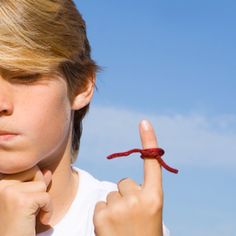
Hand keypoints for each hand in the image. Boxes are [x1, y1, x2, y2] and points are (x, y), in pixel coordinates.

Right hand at [0, 166, 51, 235]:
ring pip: (42, 184)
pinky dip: (48, 210)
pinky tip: (39, 221)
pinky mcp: (21, 201)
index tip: (28, 203)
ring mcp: (9, 191)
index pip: (29, 168)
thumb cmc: (18, 225)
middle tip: (30, 209)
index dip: (35, 184)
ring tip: (32, 215)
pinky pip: (46, 196)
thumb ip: (34, 184)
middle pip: (35, 172)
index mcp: (1, 182)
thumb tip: (47, 171)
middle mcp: (1, 183)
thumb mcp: (27, 201)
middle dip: (39, 190)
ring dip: (44, 201)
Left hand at [93, 120, 163, 235]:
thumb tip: (124, 182)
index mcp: (155, 197)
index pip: (152, 164)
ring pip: (111, 194)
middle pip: (124, 182)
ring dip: (114, 206)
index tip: (144, 122)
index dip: (149, 141)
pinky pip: (99, 204)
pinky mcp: (101, 216)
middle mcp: (139, 199)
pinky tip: (110, 229)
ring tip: (121, 226)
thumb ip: (141, 194)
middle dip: (125, 196)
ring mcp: (119, 207)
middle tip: (131, 216)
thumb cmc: (143, 233)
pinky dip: (103, 215)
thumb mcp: (149, 212)